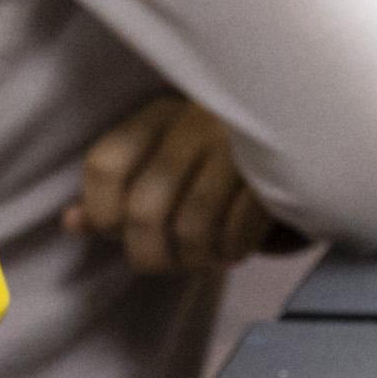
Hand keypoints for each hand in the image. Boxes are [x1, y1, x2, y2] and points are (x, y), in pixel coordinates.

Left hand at [62, 92, 280, 275]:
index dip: (101, 212)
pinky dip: (230, 252)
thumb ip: (117, 190)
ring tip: (202, 259)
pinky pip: (236, 231)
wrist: (305, 126)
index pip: (104, 167)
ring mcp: (238, 146)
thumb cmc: (216, 154)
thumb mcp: (164, 158)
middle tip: (164, 263)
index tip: (115, 231)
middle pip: (145, 210)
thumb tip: (71, 223)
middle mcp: (195, 121)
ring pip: (191, 226)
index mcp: (158, 114)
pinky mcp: (274, 172)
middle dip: (149, 254)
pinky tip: (233, 249)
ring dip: (193, 259)